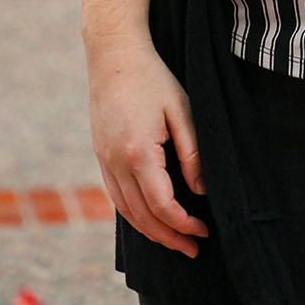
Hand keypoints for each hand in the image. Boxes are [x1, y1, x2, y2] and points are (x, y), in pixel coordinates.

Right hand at [87, 37, 208, 255]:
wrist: (113, 55)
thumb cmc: (153, 78)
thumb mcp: (181, 109)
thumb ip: (192, 152)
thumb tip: (200, 191)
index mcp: (139, 153)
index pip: (163, 206)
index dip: (184, 224)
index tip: (203, 231)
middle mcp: (116, 164)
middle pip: (143, 216)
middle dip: (169, 237)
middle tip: (193, 249)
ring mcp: (104, 161)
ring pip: (126, 212)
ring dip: (150, 231)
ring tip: (174, 241)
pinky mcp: (100, 155)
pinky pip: (116, 197)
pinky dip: (133, 215)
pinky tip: (149, 218)